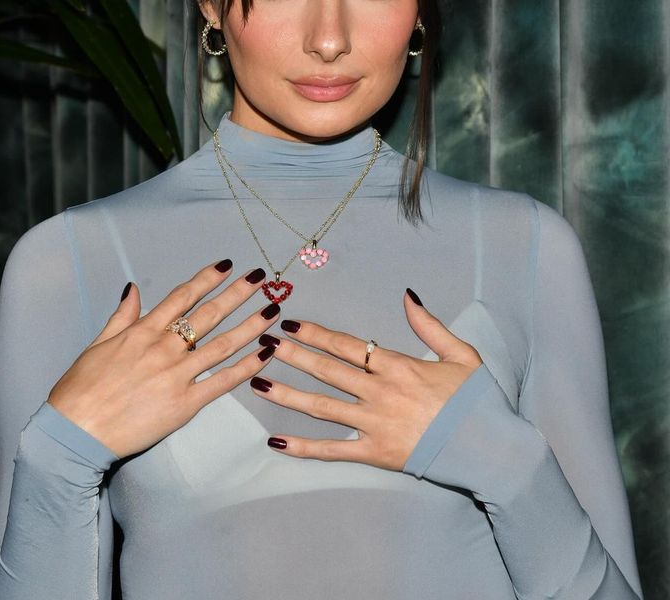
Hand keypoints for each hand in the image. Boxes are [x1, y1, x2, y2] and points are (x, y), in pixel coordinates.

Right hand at [47, 262, 278, 459]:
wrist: (76, 430)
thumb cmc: (81, 388)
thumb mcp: (98, 344)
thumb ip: (122, 316)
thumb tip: (133, 288)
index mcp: (143, 331)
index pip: (182, 297)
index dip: (207, 278)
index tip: (227, 265)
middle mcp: (164, 348)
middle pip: (209, 314)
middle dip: (237, 293)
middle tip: (261, 279)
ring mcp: (177, 375)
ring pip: (222, 344)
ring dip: (251, 325)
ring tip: (272, 310)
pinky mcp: (184, 404)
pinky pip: (222, 382)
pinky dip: (246, 366)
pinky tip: (265, 353)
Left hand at [249, 290, 481, 470]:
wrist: (490, 448)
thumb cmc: (477, 400)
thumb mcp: (460, 354)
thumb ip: (429, 325)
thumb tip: (407, 295)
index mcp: (397, 366)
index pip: (347, 345)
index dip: (316, 334)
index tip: (292, 324)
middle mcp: (380, 392)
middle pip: (327, 370)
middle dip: (293, 355)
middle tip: (264, 343)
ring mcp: (375, 424)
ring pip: (322, 407)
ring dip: (288, 394)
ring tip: (258, 382)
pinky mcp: (375, 454)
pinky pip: (333, 451)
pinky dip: (303, 447)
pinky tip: (277, 442)